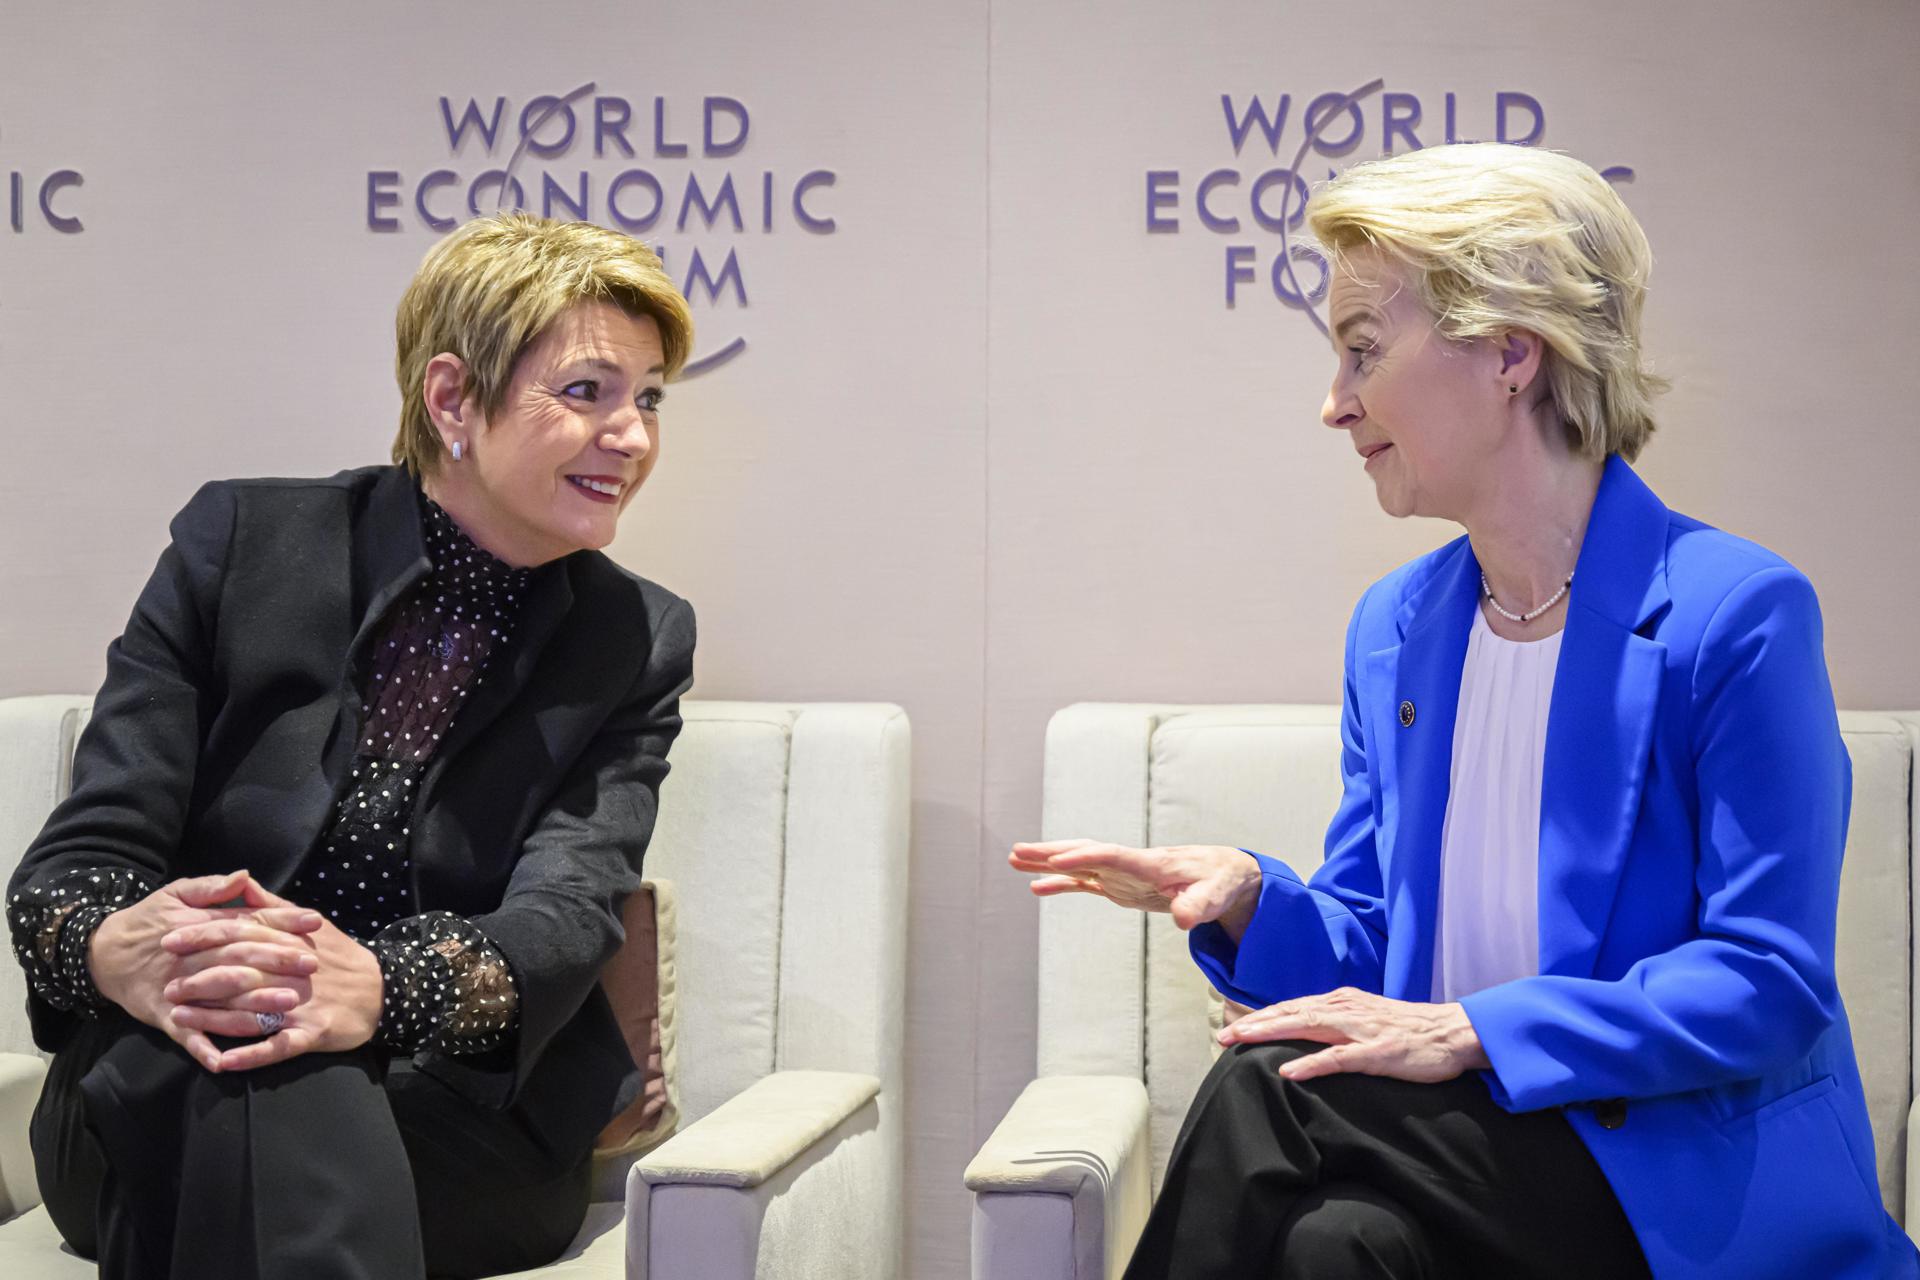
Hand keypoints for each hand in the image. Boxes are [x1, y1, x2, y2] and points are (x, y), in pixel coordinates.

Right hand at [87, 870, 322, 1071]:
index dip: (281, 922)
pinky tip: (224, 1062)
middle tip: (312, 965)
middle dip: (277, 962)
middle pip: (239, 960)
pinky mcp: (163, 1015)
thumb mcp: (176, 893)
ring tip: (287, 1008)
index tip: (315, 921)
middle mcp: (193, 959)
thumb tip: (245, 875)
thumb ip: (211, 887)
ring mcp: (178, 990)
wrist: (101, 953)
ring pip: (219, 1000)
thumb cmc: (147, 920)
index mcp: (200, 927)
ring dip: (253, 1005)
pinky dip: (203, 1049)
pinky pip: (185, 1035)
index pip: (247, 923)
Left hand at [165, 883, 384, 1071]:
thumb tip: (241, 880)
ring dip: (214, 1019)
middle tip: (168, 987)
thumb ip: (271, 907)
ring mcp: (303, 1006)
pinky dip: (251, 1055)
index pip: (240, 934)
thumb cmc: (340, 956)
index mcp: (290, 942)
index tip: (169, 940)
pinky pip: (278, 1047)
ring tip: (180, 1021)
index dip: (202, 937)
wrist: (383, 989)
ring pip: (252, 1012)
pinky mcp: (313, 1033)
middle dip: (200, 980)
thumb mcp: (310, 922)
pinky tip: (223, 1062)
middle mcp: (294, 973)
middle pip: (240, 974)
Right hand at [1009, 839, 1262, 933]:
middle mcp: (1131, 864)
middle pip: (1085, 852)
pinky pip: (1085, 883)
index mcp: (1151, 864)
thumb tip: (1183, 920)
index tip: (1059, 859)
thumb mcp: (1215, 896)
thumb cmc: (1220, 881)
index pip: (1112, 856)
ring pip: (1079, 864)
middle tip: (1018, 851)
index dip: (1086, 856)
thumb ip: (1198, 906)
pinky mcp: (1121, 886)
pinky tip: (1038, 886)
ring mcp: (1123, 875)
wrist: (1225, 874)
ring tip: (1015, 859)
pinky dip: (1061, 882)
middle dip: (1052, 852)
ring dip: (1048, 862)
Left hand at [1218, 987, 1490, 1083]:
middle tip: (1222, 1036)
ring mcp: (1361, 1029)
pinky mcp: (1378, 1052)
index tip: (1232, 1027)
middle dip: (1254, 1024)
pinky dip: (1311, 1064)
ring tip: (1241, 1042)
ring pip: (1306, 1027)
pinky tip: (1288, 1071)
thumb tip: (1307, 1031)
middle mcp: (1346, 1009)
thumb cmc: (1411, 1031)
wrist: (1454, 1032)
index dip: (1261, 1016)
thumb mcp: (1367, 1020)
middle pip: (1291, 1013)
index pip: (1292, 1007)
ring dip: (1271, 1033)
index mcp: (1342, 1002)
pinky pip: (1339, 1058)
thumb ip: (1338, 1024)